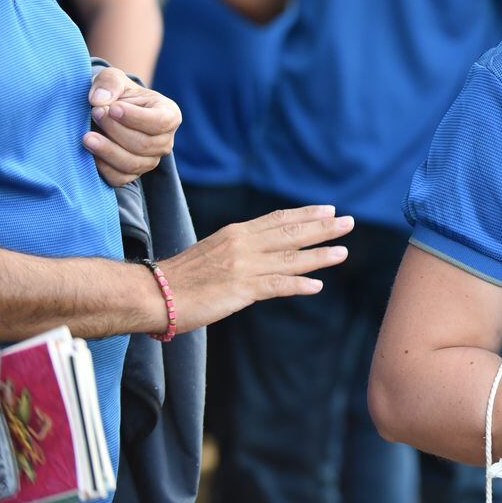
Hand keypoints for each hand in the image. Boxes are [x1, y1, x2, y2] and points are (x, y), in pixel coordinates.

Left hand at [84, 67, 181, 186]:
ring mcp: (150, 160)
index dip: (136, 118)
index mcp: (169, 115)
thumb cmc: (116, 94)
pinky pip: (120, 178)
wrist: (106, 112)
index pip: (161, 122)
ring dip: (107, 150)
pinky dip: (103, 167)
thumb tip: (99, 100)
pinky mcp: (132, 174)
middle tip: (95, 113)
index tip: (112, 108)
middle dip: (116, 130)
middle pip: (144, 144)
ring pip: (132, 163)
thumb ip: (108, 83)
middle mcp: (164, 140)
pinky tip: (89, 153)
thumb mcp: (113, 79)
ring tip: (86, 136)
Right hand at [161, 205, 352, 332]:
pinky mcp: (240, 290)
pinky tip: (317, 285)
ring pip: (290, 258)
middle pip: (290, 232)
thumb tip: (263, 249)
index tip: (328, 209)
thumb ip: (240, 248)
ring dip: (319, 254)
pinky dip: (299, 284)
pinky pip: (276, 285)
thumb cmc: (181, 277)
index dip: (305, 214)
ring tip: (343, 251)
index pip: (278, 219)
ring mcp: (243, 267)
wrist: (153, 293)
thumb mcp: (214, 251)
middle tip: (348, 221)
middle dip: (322, 227)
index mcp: (237, 233)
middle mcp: (243, 245)